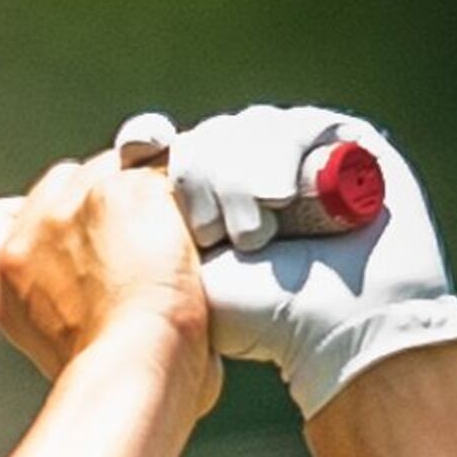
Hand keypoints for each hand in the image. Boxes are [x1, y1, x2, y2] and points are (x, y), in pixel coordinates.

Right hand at [0, 148, 219, 416]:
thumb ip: (52, 300)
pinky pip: (164, 172)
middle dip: (100, 205)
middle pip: (65, 180)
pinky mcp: (128, 189)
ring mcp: (79, 203)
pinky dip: (182, 199)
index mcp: (5, 274)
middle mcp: (34, 231)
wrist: (135, 364)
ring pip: (117, 168)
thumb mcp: (51, 345)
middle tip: (136, 246)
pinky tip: (193, 235)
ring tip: (170, 246)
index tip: (55, 232)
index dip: (20, 216)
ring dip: (144, 196)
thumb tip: (90, 289)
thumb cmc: (112, 374)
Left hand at [160, 103, 456, 419]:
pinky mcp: (346, 145)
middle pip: (206, 136)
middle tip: (212, 236)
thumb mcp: (185, 272)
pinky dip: (282, 154)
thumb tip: (110, 161)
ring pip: (248, 128)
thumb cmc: (261, 320)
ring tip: (253, 237)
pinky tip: (280, 198)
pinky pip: (297, 125)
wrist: (342, 332)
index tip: (137, 149)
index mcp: (206, 200)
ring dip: (241, 177)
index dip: (148, 141)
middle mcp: (252, 172)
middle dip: (202, 177)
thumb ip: (145, 222)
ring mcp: (299, 157)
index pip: (165, 146)